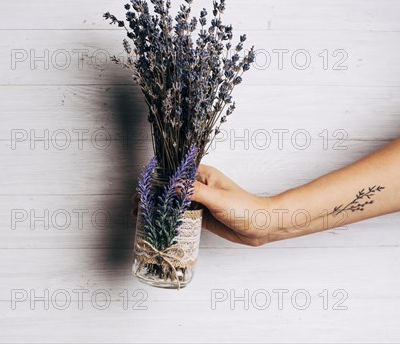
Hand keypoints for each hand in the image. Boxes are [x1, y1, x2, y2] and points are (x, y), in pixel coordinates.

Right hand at [131, 164, 278, 245]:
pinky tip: (159, 224)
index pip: (174, 173)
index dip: (156, 180)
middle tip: (137, 207)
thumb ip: (195, 191)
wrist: (262, 226)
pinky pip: (181, 216)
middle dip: (152, 196)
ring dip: (158, 208)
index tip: (142, 190)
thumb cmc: (245, 207)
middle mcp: (198, 186)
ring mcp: (199, 202)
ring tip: (142, 216)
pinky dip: (169, 219)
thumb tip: (173, 185)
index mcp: (202, 175)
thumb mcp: (218, 198)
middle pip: (170, 188)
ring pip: (173, 203)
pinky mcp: (201, 216)